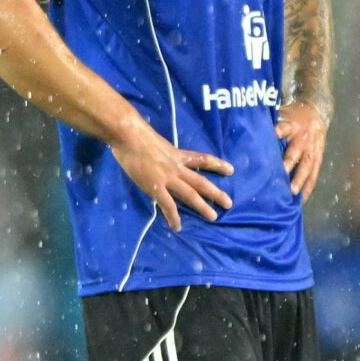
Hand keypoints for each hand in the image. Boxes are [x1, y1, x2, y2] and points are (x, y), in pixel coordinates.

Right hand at [106, 117, 232, 232]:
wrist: (129, 135)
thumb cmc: (135, 134)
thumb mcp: (155, 141)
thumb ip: (160, 151)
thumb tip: (158, 155)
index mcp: (176, 155)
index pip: (202, 160)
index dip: (217, 165)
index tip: (230, 170)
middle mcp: (176, 167)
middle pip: (201, 182)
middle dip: (216, 193)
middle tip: (228, 203)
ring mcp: (167, 178)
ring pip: (190, 194)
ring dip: (203, 206)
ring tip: (213, 217)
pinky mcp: (155, 187)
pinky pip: (168, 205)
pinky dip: (173, 217)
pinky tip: (177, 227)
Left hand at [276, 99, 331, 198]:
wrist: (317, 111)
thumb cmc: (292, 116)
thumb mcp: (281, 113)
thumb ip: (267, 123)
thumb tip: (244, 132)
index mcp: (291, 125)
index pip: (282, 129)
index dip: (275, 135)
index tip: (267, 144)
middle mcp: (302, 138)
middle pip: (294, 152)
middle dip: (288, 164)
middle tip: (279, 175)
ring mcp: (311, 149)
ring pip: (306, 166)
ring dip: (299, 180)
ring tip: (291, 192)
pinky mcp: (318, 158)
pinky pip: (314, 174)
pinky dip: (308, 187)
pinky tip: (302, 199)